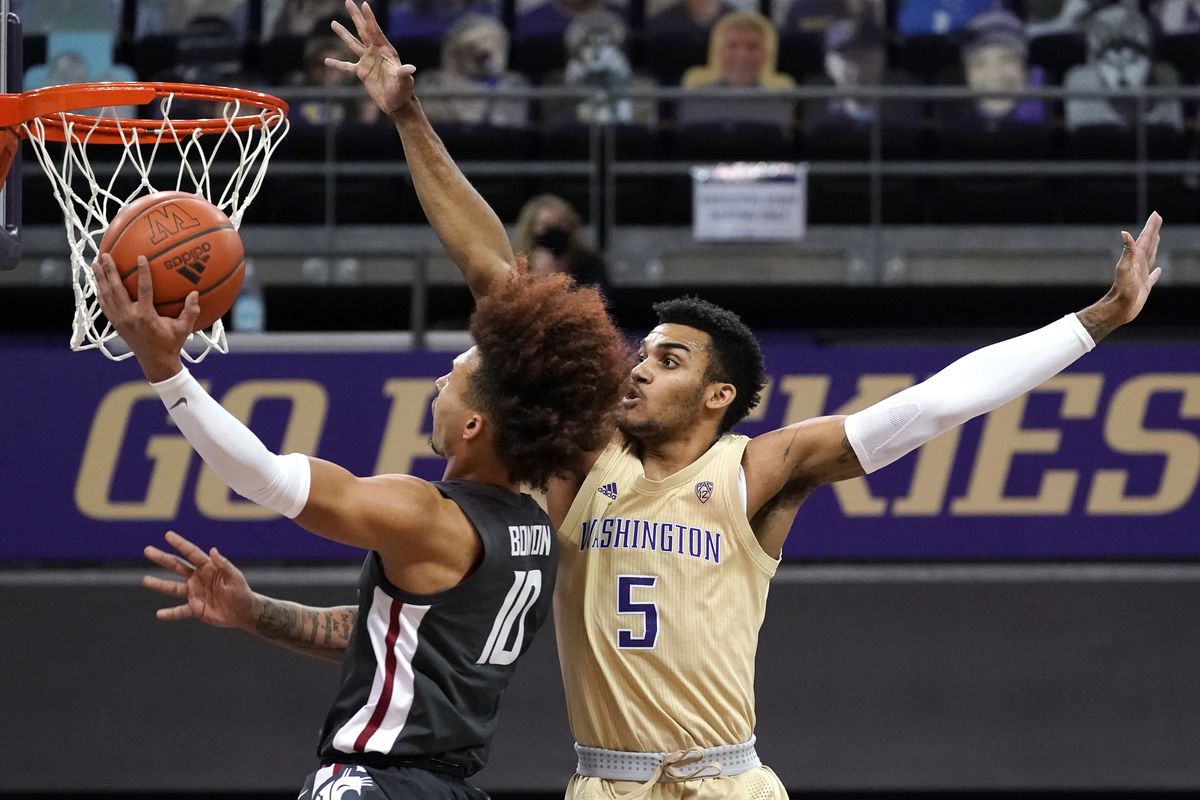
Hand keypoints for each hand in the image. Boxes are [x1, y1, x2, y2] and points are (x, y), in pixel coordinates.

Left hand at [91, 253, 198, 380]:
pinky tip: (98, 283)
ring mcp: (120, 320)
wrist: (155, 362)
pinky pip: (104, 305)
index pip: (143, 289)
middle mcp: (129, 316)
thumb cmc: (171, 344)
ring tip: (96, 263)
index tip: (140, 257)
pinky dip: (100, 292)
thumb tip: (195, 293)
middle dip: (109, 271)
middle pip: (116, 289)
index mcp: (146, 316)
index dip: (142, 272)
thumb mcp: (184, 329)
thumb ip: (191, 311)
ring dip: (100, 279)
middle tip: (106, 255)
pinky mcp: (115, 324)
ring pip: (106, 296)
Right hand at [142, 530, 256, 630]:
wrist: (244, 612)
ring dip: (159, 584)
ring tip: (145, 580)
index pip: (191, 553)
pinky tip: (159, 614)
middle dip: (162, 558)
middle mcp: (198, 578)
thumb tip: (212, 550)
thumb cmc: (242, 592)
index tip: (167, 535)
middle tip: (148, 550)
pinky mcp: (195, 608)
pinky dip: (170, 613)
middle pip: (177, 566)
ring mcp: (195, 593)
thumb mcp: (235, 577)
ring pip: (173, 588)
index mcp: (208, 568)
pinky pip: (180, 611)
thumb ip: (224, 565)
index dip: (180, 544)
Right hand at [326, 1, 416, 116]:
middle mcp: (375, 53)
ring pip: (353, 44)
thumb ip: (405, 74)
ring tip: (333, 23)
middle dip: (356, 17)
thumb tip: (410, 68)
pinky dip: (337, 64)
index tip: (364, 4)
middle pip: (363, 31)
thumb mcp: (405, 82)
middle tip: (348, 1)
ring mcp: (368, 61)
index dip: (369, 18)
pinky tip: (327, 61)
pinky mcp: (362, 73)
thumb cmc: (403, 92)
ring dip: (344, 34)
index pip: (375, 31)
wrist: (397, 103)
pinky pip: (347, 67)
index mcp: (385, 51)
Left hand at [1077, 212, 1162, 342]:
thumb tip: (1124, 233)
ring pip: (1150, 256)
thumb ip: (1127, 250)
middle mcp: (1138, 264)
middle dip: (1153, 231)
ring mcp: (1141, 275)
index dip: (1150, 227)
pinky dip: (1156, 272)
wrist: (1118, 308)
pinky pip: (1152, 277)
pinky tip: (1158, 269)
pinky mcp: (1144, 286)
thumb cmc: (1122, 290)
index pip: (1144, 239)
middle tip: (1157, 219)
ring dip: (1154, 246)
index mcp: (1136, 258)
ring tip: (1157, 238)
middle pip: (1148, 244)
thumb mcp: (1125, 268)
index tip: (1155, 214)